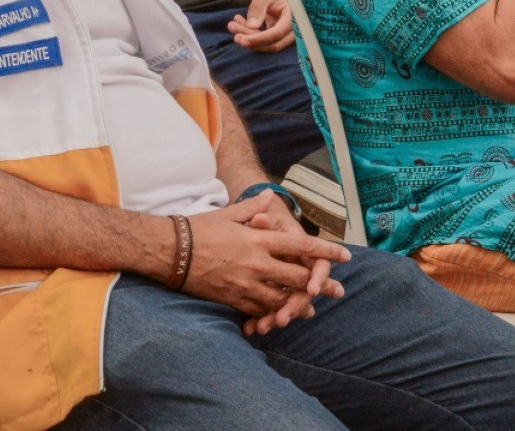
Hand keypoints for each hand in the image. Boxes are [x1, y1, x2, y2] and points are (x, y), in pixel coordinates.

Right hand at [185, 195, 348, 320]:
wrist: (170, 251)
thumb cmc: (199, 228)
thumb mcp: (230, 214)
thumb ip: (255, 209)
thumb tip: (270, 197)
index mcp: (258, 240)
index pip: (300, 247)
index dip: (324, 252)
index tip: (344, 255)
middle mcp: (256, 263)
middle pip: (297, 278)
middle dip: (319, 286)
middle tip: (337, 291)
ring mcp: (245, 284)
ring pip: (281, 300)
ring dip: (297, 305)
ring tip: (311, 310)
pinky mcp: (232, 299)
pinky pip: (257, 311)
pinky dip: (270, 314)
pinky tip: (279, 317)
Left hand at [229, 0, 295, 52]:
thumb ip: (258, 8)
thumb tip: (252, 26)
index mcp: (294, 16)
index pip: (277, 33)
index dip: (259, 39)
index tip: (243, 40)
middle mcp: (293, 28)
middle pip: (273, 44)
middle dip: (252, 41)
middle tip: (234, 32)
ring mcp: (286, 33)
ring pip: (267, 44)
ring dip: (248, 37)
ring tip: (232, 24)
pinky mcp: (277, 35)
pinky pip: (263, 40)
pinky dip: (250, 34)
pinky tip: (238, 22)